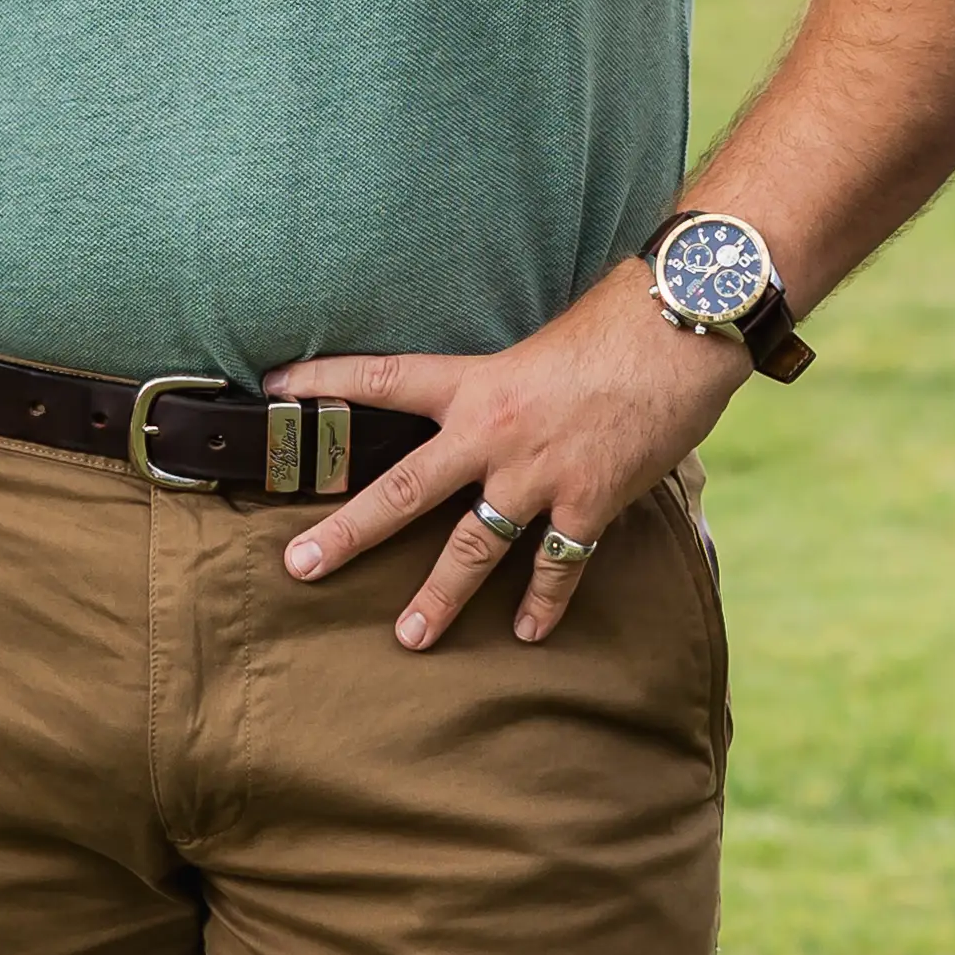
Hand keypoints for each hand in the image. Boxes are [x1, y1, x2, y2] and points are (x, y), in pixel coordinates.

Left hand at [269, 276, 748, 648]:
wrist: (681, 328)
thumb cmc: (620, 318)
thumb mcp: (544, 340)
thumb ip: (511, 381)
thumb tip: (502, 403)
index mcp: (476, 380)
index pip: (381, 378)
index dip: (323, 382)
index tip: (272, 390)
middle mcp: (493, 432)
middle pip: (402, 491)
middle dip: (347, 533)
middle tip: (299, 566)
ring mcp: (538, 473)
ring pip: (471, 548)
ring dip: (438, 596)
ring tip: (408, 636)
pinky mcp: (589, 500)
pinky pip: (558, 563)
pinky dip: (544, 601)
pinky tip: (529, 632)